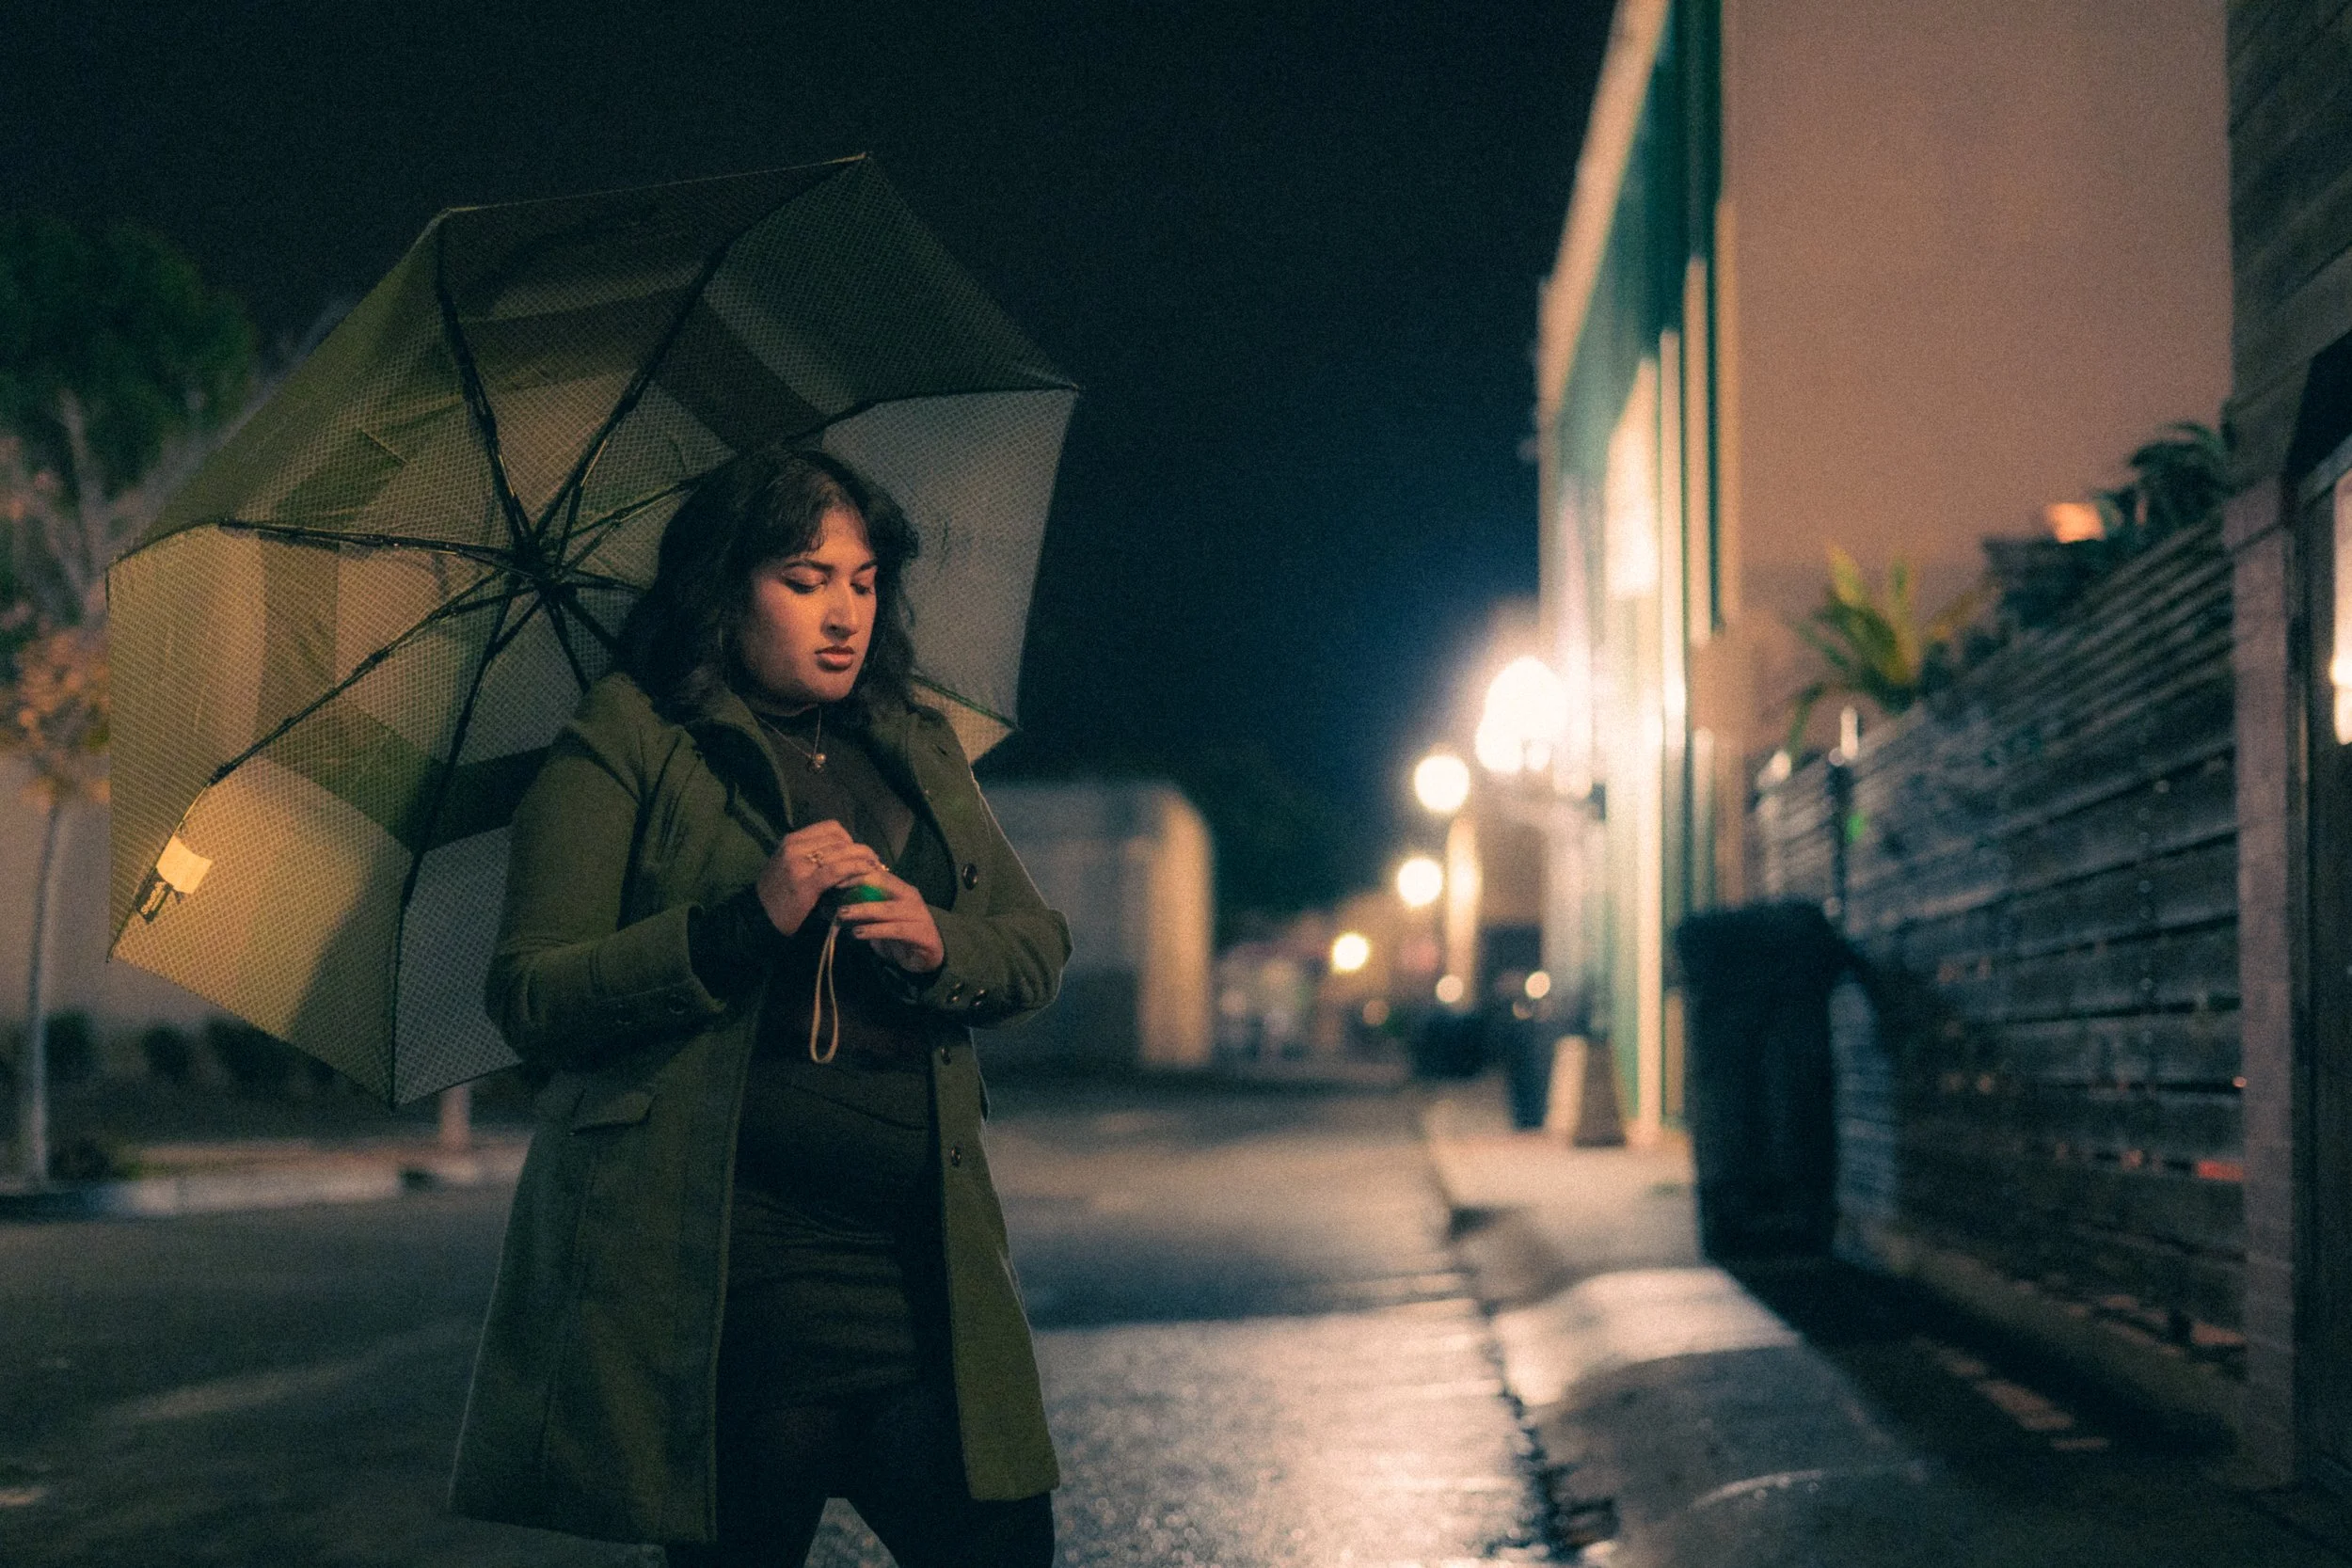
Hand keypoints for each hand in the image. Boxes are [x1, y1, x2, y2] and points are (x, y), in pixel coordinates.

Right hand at [756, 820, 886, 934]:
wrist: (757, 916)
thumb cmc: (777, 893)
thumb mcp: (788, 864)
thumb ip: (810, 855)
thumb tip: (843, 852)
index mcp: (791, 840)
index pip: (831, 827)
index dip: (850, 838)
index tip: (857, 852)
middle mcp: (794, 847)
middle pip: (840, 838)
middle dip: (860, 849)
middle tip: (873, 861)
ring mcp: (799, 864)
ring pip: (842, 852)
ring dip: (864, 858)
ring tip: (875, 867)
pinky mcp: (806, 883)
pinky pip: (839, 870)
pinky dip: (857, 869)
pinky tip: (867, 873)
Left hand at [833, 868, 946, 975]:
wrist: (927, 957)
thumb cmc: (897, 934)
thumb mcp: (876, 919)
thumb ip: (859, 910)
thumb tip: (827, 905)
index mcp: (900, 888)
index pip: (877, 873)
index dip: (855, 872)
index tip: (832, 874)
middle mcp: (911, 897)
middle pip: (884, 883)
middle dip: (858, 884)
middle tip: (835, 889)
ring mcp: (918, 914)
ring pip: (888, 909)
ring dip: (863, 910)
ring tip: (842, 914)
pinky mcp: (922, 934)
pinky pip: (896, 930)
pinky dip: (875, 931)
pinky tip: (858, 933)